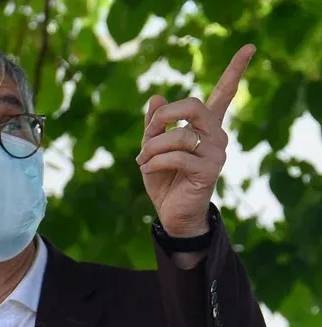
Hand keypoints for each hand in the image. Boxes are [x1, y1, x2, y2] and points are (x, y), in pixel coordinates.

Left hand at [135, 44, 255, 236]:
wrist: (171, 212)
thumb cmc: (164, 178)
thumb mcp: (152, 147)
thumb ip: (154, 125)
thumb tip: (155, 96)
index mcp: (206, 125)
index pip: (224, 93)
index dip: (235, 70)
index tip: (250, 48)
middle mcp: (216, 135)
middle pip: (193, 105)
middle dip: (164, 115)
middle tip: (149, 130)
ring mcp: (216, 152)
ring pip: (178, 135)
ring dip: (151, 148)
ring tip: (143, 160)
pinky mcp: (209, 170)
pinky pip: (176, 157)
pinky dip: (154, 162)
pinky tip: (148, 169)